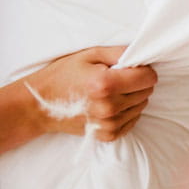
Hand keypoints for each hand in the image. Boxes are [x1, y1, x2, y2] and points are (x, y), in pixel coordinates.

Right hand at [25, 46, 157, 141]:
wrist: (39, 106)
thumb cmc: (63, 76)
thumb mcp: (89, 54)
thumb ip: (120, 53)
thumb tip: (142, 55)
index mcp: (105, 84)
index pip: (148, 78)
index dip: (143, 70)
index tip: (130, 69)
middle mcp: (109, 107)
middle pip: (146, 92)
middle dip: (136, 83)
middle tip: (115, 80)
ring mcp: (109, 124)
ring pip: (141, 106)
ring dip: (131, 98)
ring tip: (108, 93)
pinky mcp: (108, 135)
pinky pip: (133, 120)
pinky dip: (126, 112)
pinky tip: (108, 105)